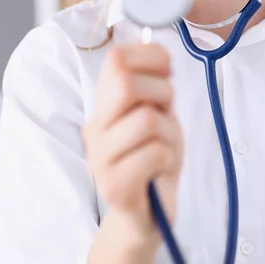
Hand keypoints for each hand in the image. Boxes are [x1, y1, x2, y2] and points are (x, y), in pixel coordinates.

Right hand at [82, 42, 183, 242]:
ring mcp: (100, 158)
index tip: (167, 70)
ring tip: (165, 145)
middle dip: (161, 92)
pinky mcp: (113, 186)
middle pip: (126, 84)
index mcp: (104, 104)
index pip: (116, 59)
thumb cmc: (155, 158)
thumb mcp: (157, 113)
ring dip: (169, 132)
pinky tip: (162, 167)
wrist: (148, 214)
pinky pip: (153, 153)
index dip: (149, 55)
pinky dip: (168, 157)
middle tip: (166, 111)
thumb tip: (156, 49)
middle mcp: (95, 127)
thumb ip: (153, 84)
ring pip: (146, 120)